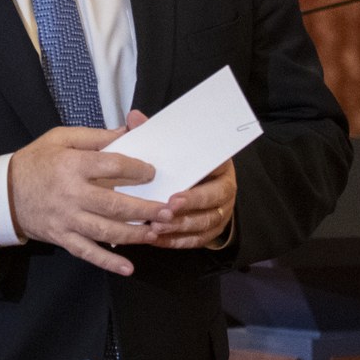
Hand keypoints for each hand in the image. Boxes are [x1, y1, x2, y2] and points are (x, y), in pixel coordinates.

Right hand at [7, 124, 168, 275]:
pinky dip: (108, 262)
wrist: (3, 192)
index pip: (112, 166)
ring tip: (156, 233)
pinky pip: (88, 252)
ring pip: (106, 231)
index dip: (136, 170)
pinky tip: (128, 267)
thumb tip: (126, 132)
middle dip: (145, 209)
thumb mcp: (60, 138)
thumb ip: (94, 137)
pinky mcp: (62, 237)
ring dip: (134, 234)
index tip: (152, 173)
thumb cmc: (35, 161)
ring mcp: (67, 219)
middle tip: (168, 211)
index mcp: (72, 165)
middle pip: (115, 204)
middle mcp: (71, 194)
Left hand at [122, 110, 236, 250]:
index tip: (174, 196)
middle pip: (211, 202)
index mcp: (219, 166)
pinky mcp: (212, 230)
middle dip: (187, 210)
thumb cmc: (185, 162)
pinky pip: (197, 240)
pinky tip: (157, 240)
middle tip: (164, 213)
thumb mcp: (175, 147)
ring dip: (179, 228)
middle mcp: (225, 190)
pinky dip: (177, 241)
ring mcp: (221, 211)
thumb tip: (134, 117)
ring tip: (156, 229)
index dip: (196, 191)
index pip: (215, 176)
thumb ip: (158, 134)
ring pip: (204, 223)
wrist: (203, 181)